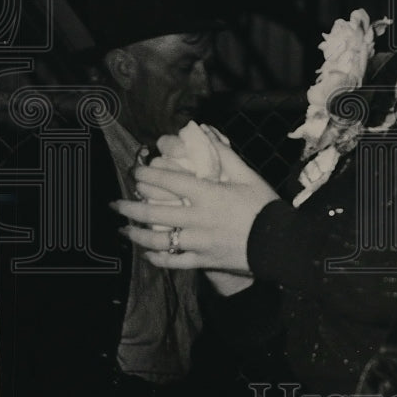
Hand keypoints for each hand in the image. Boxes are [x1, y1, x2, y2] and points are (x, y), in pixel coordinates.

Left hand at [112, 157, 277, 273]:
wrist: (280, 244)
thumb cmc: (264, 207)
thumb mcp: (248, 177)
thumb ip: (226, 156)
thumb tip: (206, 135)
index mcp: (207, 194)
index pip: (168, 181)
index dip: (147, 174)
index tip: (136, 171)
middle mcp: (197, 218)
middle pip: (153, 212)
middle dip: (130, 206)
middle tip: (116, 202)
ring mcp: (197, 242)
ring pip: (158, 240)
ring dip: (136, 234)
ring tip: (124, 229)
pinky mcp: (203, 260)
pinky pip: (173, 261)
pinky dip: (158, 258)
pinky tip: (148, 253)